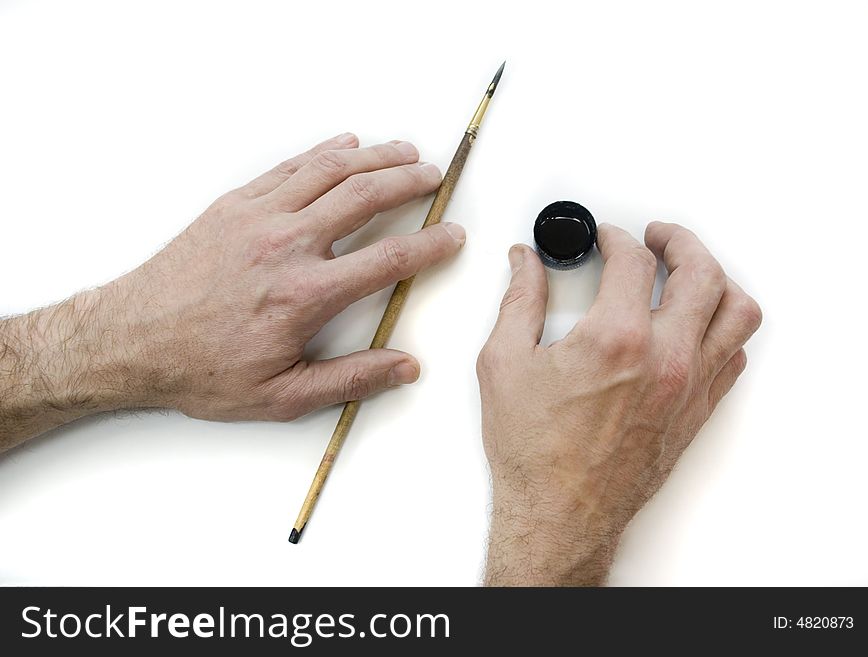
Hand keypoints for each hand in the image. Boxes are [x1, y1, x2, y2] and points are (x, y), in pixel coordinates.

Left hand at [0, 133, 464, 448]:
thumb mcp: (282, 395)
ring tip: (404, 151)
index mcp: (306, 294)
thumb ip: (351, 379)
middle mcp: (287, 245)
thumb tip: (404, 366)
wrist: (131, 341)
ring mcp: (258, 217)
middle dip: (410, 181)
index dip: (432, 244)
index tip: (453, 236)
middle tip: (435, 177)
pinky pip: (289, 167)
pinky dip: (323, 152)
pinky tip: (344, 146)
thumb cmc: (202, 370)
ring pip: (330, 171)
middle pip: (366, 196)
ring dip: (375, 157)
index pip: (390, 258)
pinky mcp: (234, 205)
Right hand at [477, 222, 760, 584]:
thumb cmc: (534, 451)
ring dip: (717, 279)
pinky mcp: (696, 411)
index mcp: (617, 339)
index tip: (604, 237)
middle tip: (658, 237)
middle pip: (702, 272)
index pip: (634, 260)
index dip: (616, 237)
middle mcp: (665, 359)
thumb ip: (519, 301)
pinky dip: (722, 328)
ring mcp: (689, 386)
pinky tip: (698, 324)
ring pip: (736, 312)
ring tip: (691, 272)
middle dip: (680, 241)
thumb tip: (525, 264)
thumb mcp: (505, 362)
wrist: (560, 513)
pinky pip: (734, 355)